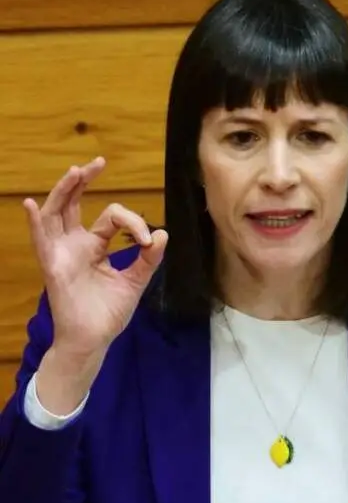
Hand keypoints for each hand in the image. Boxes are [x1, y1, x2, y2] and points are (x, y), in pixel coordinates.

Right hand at [25, 157, 166, 359]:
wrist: (94, 339)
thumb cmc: (108, 313)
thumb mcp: (135, 282)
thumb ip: (148, 259)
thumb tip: (161, 233)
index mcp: (95, 246)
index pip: (110, 218)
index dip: (133, 223)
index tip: (147, 240)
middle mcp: (75, 245)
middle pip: (73, 204)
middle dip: (83, 182)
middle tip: (98, 163)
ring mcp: (62, 253)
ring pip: (56, 214)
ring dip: (64, 191)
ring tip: (75, 171)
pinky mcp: (53, 266)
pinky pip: (40, 240)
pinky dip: (35, 221)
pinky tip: (32, 204)